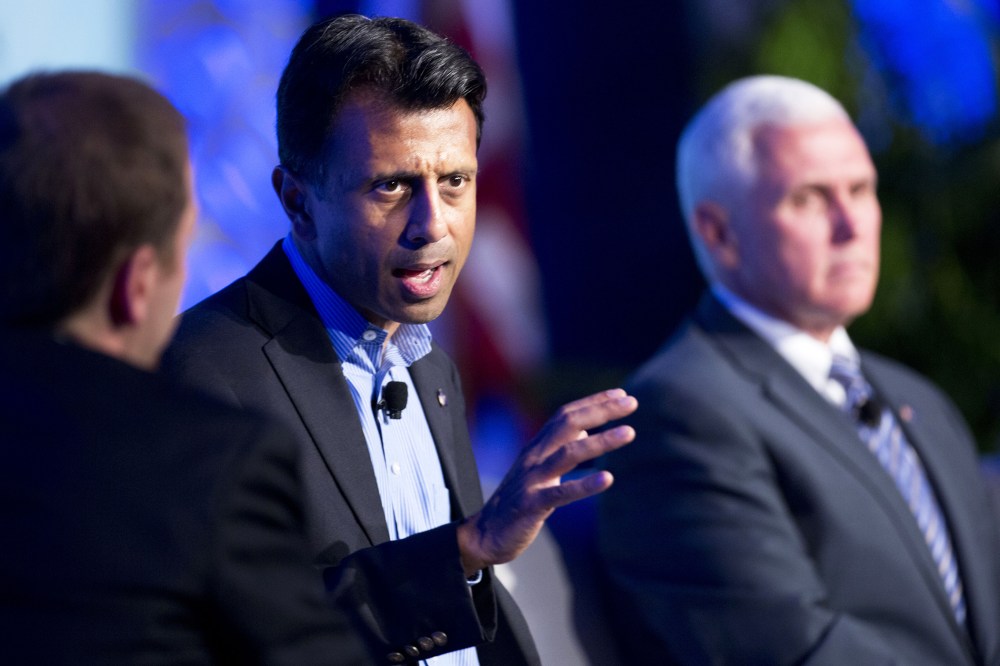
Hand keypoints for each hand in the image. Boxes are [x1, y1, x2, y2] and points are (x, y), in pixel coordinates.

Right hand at [456, 388, 636, 574]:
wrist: (484, 534)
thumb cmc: (517, 501)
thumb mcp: (539, 469)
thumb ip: (559, 448)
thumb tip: (583, 429)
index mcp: (537, 447)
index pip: (566, 415)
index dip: (593, 402)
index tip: (621, 393)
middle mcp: (534, 457)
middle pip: (568, 424)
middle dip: (601, 411)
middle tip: (632, 402)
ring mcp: (532, 479)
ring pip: (568, 453)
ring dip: (600, 441)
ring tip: (629, 432)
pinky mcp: (531, 504)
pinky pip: (560, 493)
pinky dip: (585, 485)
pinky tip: (608, 479)